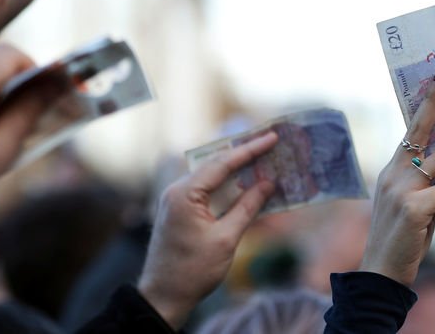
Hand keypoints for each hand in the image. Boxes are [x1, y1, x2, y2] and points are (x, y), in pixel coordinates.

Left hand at [138, 132, 277, 328]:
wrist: (162, 297)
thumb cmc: (192, 271)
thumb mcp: (225, 239)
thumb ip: (247, 208)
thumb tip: (268, 184)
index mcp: (184, 193)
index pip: (221, 164)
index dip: (250, 150)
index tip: (271, 137)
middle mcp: (176, 190)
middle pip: (214, 165)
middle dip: (243, 155)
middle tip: (269, 143)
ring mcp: (175, 200)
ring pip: (210, 177)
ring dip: (235, 172)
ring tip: (262, 161)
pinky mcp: (178, 211)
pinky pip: (205, 191)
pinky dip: (225, 188)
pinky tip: (245, 187)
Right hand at [358, 66, 434, 286]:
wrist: (381, 270)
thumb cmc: (401, 239)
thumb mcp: (411, 204)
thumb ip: (422, 183)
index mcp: (391, 171)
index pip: (411, 130)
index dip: (427, 102)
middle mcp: (392, 173)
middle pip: (423, 131)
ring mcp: (399, 188)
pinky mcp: (411, 206)